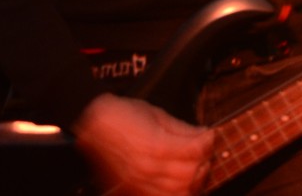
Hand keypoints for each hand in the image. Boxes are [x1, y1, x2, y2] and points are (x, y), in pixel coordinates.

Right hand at [73, 93, 214, 195]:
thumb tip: (204, 135)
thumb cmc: (121, 115)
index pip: (195, 151)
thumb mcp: (156, 114)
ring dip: (193, 181)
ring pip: (179, 193)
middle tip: (205, 152)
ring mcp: (139, 184)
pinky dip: (175, 193)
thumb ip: (182, 129)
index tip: (210, 135)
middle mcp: (147, 170)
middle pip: (191, 175)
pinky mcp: (132, 191)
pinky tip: (179, 183)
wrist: (91, 126)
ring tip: (195, 168)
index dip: (208, 141)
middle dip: (204, 162)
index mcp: (155, 146)